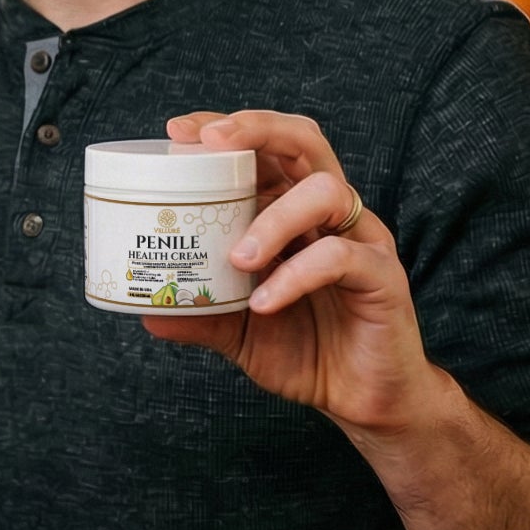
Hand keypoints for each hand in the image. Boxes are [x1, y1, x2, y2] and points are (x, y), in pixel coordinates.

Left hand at [155, 111, 452, 435]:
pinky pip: (341, 258)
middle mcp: (330, 215)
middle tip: (209, 145)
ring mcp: (361, 241)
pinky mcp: (383, 277)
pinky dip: (296, 275)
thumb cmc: (307, 351)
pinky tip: (264, 303)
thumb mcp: (240, 331)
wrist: (361, 401)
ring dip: (274, 217)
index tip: (176, 133)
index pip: (266, 148)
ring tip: (237, 258)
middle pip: (304, 142)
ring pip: (326, 192)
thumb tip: (146, 313)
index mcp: (294, 212)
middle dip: (256, 130)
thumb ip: (202, 315)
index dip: (226, 128)